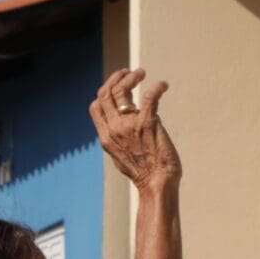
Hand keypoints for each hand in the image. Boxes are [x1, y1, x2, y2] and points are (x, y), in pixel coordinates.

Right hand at [89, 68, 179, 190]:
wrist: (157, 186)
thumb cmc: (145, 173)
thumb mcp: (121, 156)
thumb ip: (119, 138)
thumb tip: (123, 125)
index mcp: (106, 137)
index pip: (96, 106)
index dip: (104, 90)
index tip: (117, 84)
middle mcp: (114, 129)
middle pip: (106, 94)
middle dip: (117, 78)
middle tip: (131, 73)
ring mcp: (129, 126)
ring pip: (121, 91)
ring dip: (131, 78)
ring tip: (142, 73)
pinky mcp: (148, 125)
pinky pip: (149, 98)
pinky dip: (156, 87)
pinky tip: (163, 85)